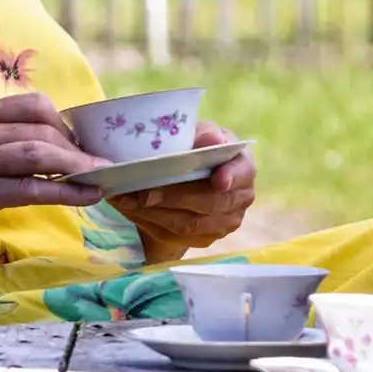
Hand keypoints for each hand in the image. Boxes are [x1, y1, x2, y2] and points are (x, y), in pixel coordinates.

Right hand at [0, 92, 108, 249]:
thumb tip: (48, 143)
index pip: (32, 104)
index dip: (64, 121)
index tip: (78, 141)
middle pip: (42, 128)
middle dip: (76, 146)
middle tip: (97, 163)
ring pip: (40, 154)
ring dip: (78, 166)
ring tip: (102, 176)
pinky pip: (32, 189)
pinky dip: (66, 192)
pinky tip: (87, 196)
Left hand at [108, 122, 255, 261]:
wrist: (188, 174)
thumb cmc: (196, 146)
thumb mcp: (200, 133)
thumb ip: (206, 134)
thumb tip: (212, 140)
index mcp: (243, 167)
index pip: (242, 174)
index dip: (230, 177)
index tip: (218, 181)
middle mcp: (239, 199)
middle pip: (209, 203)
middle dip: (174, 197)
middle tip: (145, 191)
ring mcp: (223, 223)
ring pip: (189, 224)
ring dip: (156, 212)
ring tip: (129, 199)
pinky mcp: (203, 238)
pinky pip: (175, 235)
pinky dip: (150, 221)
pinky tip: (132, 208)